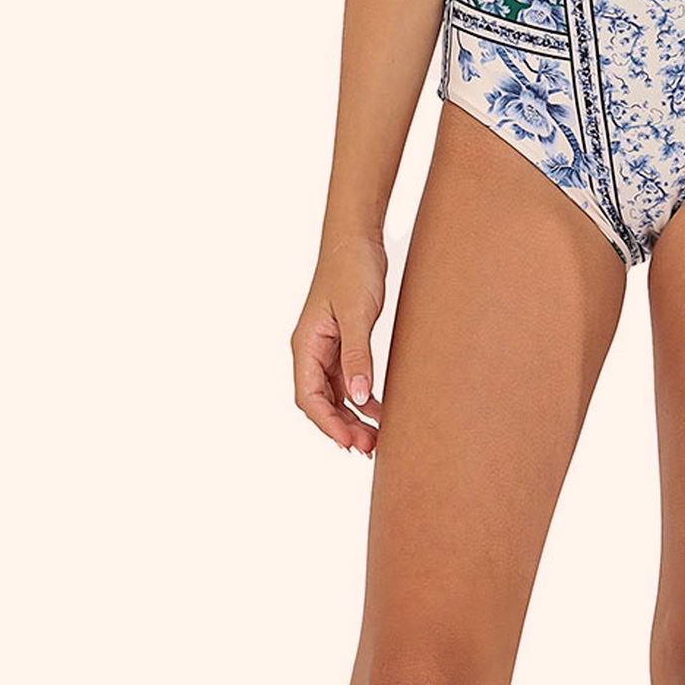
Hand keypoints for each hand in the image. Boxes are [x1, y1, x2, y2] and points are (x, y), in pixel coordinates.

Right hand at [291, 233, 388, 456]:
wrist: (358, 238)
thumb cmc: (352, 269)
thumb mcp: (357, 314)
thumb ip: (357, 356)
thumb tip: (357, 397)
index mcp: (305, 344)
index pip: (308, 397)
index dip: (327, 424)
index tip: (349, 443)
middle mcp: (311, 349)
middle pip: (320, 401)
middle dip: (341, 426)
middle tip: (369, 447)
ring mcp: (327, 347)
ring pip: (334, 393)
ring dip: (351, 416)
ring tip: (375, 436)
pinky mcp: (344, 341)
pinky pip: (347, 379)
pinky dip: (360, 397)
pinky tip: (378, 408)